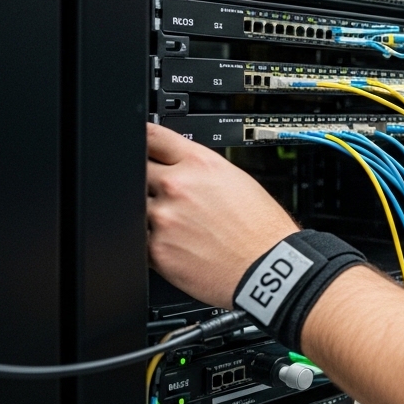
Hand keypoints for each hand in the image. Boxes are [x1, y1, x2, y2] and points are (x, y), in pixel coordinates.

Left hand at [147, 123, 299, 308]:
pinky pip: (140, 240)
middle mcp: (177, 186)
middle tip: (169, 198)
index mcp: (199, 164)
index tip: (139, 144)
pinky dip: (155, 243)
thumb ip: (198, 169)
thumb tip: (175, 167)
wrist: (266, 267)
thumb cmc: (260, 227)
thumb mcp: (237, 181)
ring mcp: (163, 217)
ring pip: (136, 208)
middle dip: (148, 182)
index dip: (143, 139)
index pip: (152, 136)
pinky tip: (181, 246)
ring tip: (182, 228)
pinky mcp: (155, 249)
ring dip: (151, 216)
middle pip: (137, 171)